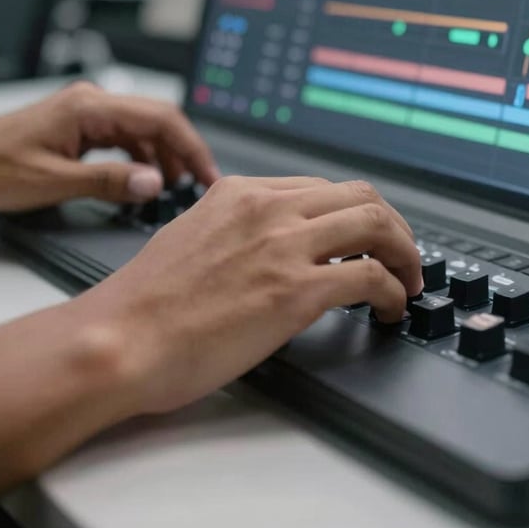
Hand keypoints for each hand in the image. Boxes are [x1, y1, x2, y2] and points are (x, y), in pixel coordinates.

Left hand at [0, 81, 219, 211]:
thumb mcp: (53, 182)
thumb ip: (108, 183)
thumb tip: (154, 183)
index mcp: (89, 107)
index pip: (160, 118)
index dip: (191, 147)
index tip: (207, 175)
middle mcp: (92, 103)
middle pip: (156, 121)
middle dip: (182, 153)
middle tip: (200, 186)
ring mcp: (86, 113)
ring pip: (142, 130)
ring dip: (162, 158)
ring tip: (173, 189)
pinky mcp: (80, 127)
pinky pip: (123, 138)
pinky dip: (140, 159)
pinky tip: (143, 181)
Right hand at [76, 176, 422, 414]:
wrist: (120, 339)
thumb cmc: (141, 305)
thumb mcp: (188, 237)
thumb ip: (233, 231)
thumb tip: (261, 248)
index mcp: (241, 193)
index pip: (321, 187)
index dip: (355, 212)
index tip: (367, 235)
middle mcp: (267, 208)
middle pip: (360, 196)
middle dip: (392, 226)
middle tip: (403, 254)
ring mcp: (285, 246)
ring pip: (376, 225)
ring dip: (405, 253)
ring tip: (409, 281)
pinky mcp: (296, 290)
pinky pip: (371, 277)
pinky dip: (394, 291)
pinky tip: (390, 309)